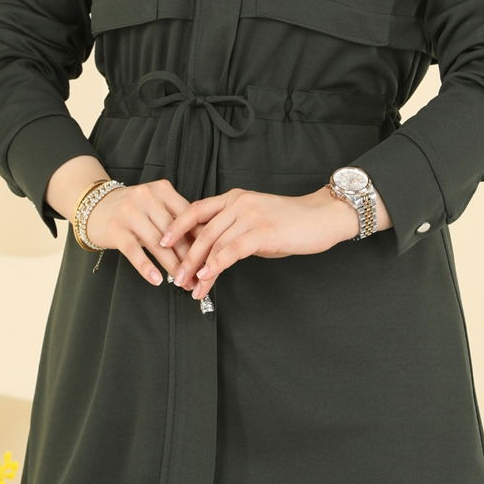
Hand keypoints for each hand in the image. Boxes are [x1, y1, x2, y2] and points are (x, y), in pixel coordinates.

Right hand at [84, 179, 199, 288]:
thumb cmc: (132, 210)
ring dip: (172, 266)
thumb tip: (203, 246)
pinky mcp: (115, 229)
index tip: (211, 258)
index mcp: (162, 190)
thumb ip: (176, 220)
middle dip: (189, 257)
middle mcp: (147, 197)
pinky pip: (134, 251)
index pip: (188, 216)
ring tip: (182, 282)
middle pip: (175, 232)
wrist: (94, 206)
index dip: (201, 239)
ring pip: (157, 244)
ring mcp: (130, 212)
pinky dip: (146, 267)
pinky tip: (157, 280)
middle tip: (199, 276)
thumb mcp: (155, 206)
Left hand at [159, 187, 361, 301]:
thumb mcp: (258, 220)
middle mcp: (238, 203)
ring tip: (190, 286)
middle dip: (184, 257)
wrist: (322, 217)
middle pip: (201, 230)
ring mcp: (249, 216)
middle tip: (176, 277)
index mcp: (235, 197)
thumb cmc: (292, 222)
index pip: (196, 209)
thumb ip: (235, 230)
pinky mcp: (261, 232)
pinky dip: (215, 266)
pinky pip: (230, 251)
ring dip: (198, 268)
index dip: (177, 226)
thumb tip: (214, 252)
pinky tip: (208, 278)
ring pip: (213, 244)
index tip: (161, 243)